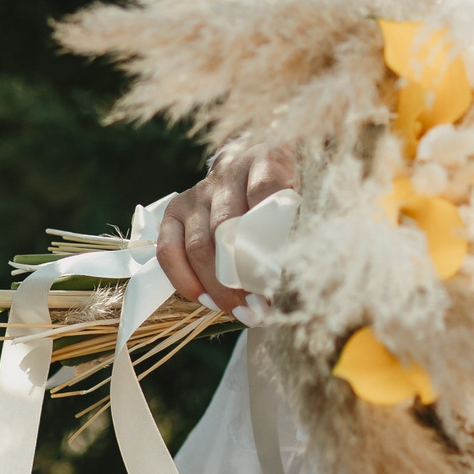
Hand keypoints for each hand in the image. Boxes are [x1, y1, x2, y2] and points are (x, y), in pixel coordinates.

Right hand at [155, 145, 297, 311]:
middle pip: (227, 228)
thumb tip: (303, 268)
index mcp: (265, 159)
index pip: (265, 190)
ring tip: (243, 314)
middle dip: (243, 276)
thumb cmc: (286, 190)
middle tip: (262, 310)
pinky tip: (207, 301)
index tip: (280, 277)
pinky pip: (168, 250)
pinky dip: (186, 280)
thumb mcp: (304, 195)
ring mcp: (198, 192)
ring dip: (219, 287)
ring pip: (199, 245)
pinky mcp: (175, 210)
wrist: (253, 164)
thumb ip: (301, 223)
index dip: (270, 236)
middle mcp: (227, 173)